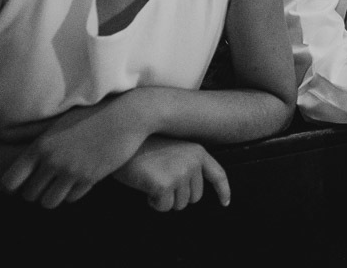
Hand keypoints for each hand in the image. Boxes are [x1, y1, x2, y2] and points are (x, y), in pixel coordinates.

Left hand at [1, 96, 149, 207]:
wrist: (127, 117)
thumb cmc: (90, 115)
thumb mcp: (57, 120)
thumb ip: (27, 131)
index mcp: (40, 146)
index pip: (10, 181)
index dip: (13, 185)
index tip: (23, 180)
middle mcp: (53, 161)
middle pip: (29, 195)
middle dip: (35, 191)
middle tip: (46, 182)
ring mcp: (72, 171)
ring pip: (49, 202)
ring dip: (53, 195)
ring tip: (60, 184)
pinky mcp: (90, 179)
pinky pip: (71, 198)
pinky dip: (73, 192)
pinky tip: (79, 178)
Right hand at [114, 137, 229, 210]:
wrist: (121, 139)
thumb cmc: (143, 147)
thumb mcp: (173, 149)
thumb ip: (187, 164)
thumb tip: (193, 192)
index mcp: (197, 151)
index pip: (217, 174)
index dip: (223, 190)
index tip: (225, 203)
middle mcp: (193, 162)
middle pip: (194, 197)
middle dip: (177, 196)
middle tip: (161, 180)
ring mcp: (180, 173)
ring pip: (178, 205)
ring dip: (164, 199)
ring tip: (152, 179)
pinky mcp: (165, 184)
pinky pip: (163, 207)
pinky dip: (153, 202)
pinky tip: (145, 186)